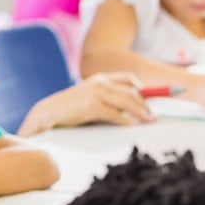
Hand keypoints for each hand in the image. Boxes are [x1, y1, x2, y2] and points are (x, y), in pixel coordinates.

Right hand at [20, 72, 152, 135]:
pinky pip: (115, 115)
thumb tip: (132, 107)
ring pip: (126, 103)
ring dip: (141, 113)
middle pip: (131, 92)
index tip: (155, 95)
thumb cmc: (72, 107)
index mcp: (100, 78)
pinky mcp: (92, 107)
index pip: (127, 78)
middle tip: (154, 116)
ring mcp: (95, 94)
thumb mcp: (91, 96)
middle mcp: (99, 83)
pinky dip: (127, 121)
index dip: (142, 87)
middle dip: (145, 105)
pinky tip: (134, 125)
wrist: (50, 112)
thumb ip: (108, 97)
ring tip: (150, 120)